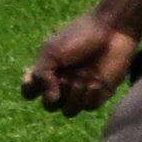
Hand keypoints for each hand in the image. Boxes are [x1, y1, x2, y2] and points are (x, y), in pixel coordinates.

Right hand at [20, 15, 138, 115]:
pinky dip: (91, 96)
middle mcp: (61, 83)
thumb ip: (42, 75)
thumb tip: (50, 99)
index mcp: (47, 71)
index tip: (40, 76)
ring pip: (69, 111)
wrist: (113, 30)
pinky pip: (89, 106)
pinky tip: (97, 81)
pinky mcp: (99, 93)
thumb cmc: (80, 36)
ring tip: (83, 79)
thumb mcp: (53, 51)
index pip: (29, 91)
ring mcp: (80, 90)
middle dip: (57, 94)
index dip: (31, 89)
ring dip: (74, 98)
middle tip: (66, 77)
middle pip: (49, 106)